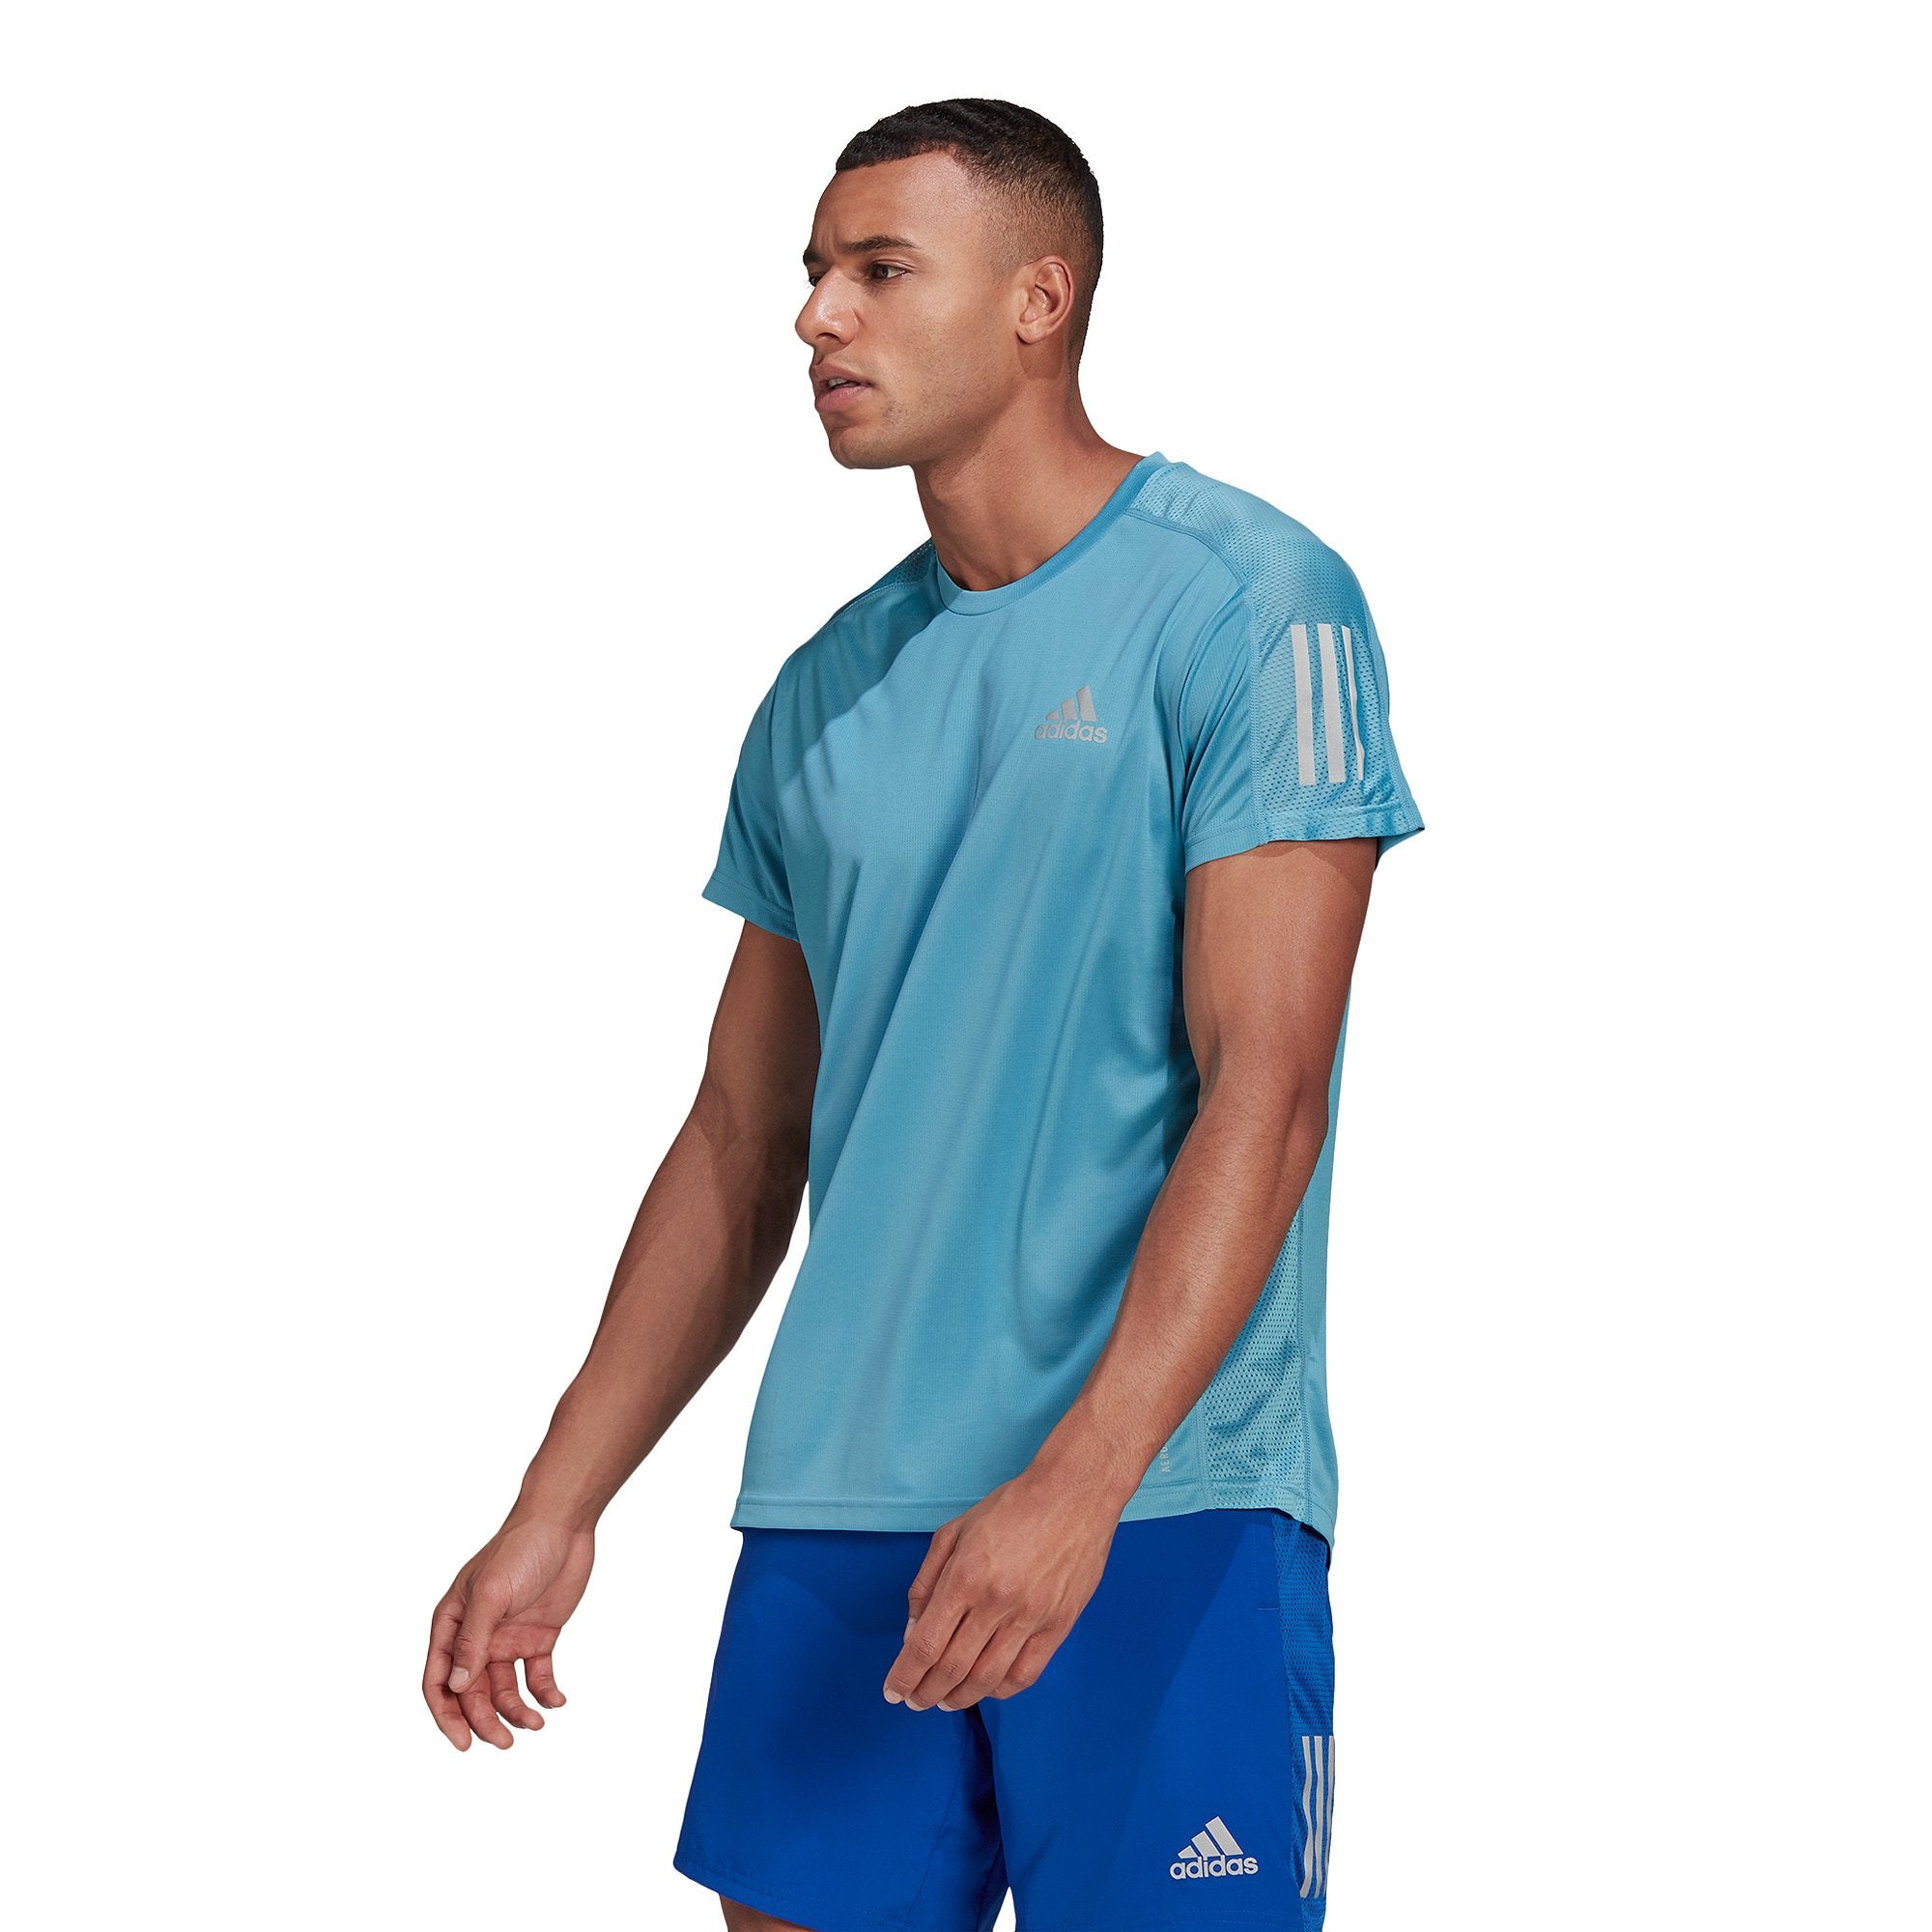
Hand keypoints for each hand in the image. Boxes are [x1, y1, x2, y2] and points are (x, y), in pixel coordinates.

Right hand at [422, 1515, 594, 1749]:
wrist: (563, 1523)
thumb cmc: (519, 1549)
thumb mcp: (491, 1593)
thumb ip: (473, 1641)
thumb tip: (458, 1688)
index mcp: (452, 1625)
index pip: (439, 1682)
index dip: (447, 1716)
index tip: (464, 1743)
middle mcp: (476, 1636)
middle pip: (472, 1694)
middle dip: (485, 1721)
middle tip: (506, 1742)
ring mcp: (507, 1638)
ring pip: (505, 1691)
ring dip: (516, 1712)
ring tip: (536, 1722)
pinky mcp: (539, 1637)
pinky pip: (537, 1676)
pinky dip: (544, 1693)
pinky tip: (556, 1701)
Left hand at [882, 1464, 1119, 1710]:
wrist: (1074, 1495)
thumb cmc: (1009, 1507)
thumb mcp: (954, 1532)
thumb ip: (927, 1583)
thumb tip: (913, 1632)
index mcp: (965, 1576)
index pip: (927, 1644)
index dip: (905, 1675)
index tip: (892, 1692)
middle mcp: (996, 1603)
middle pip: (953, 1667)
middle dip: (926, 1692)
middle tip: (915, 1701)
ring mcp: (1031, 1617)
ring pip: (988, 1678)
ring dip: (960, 1698)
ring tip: (945, 1700)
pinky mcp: (1059, 1626)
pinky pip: (1026, 1674)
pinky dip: (1000, 1690)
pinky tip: (986, 1688)